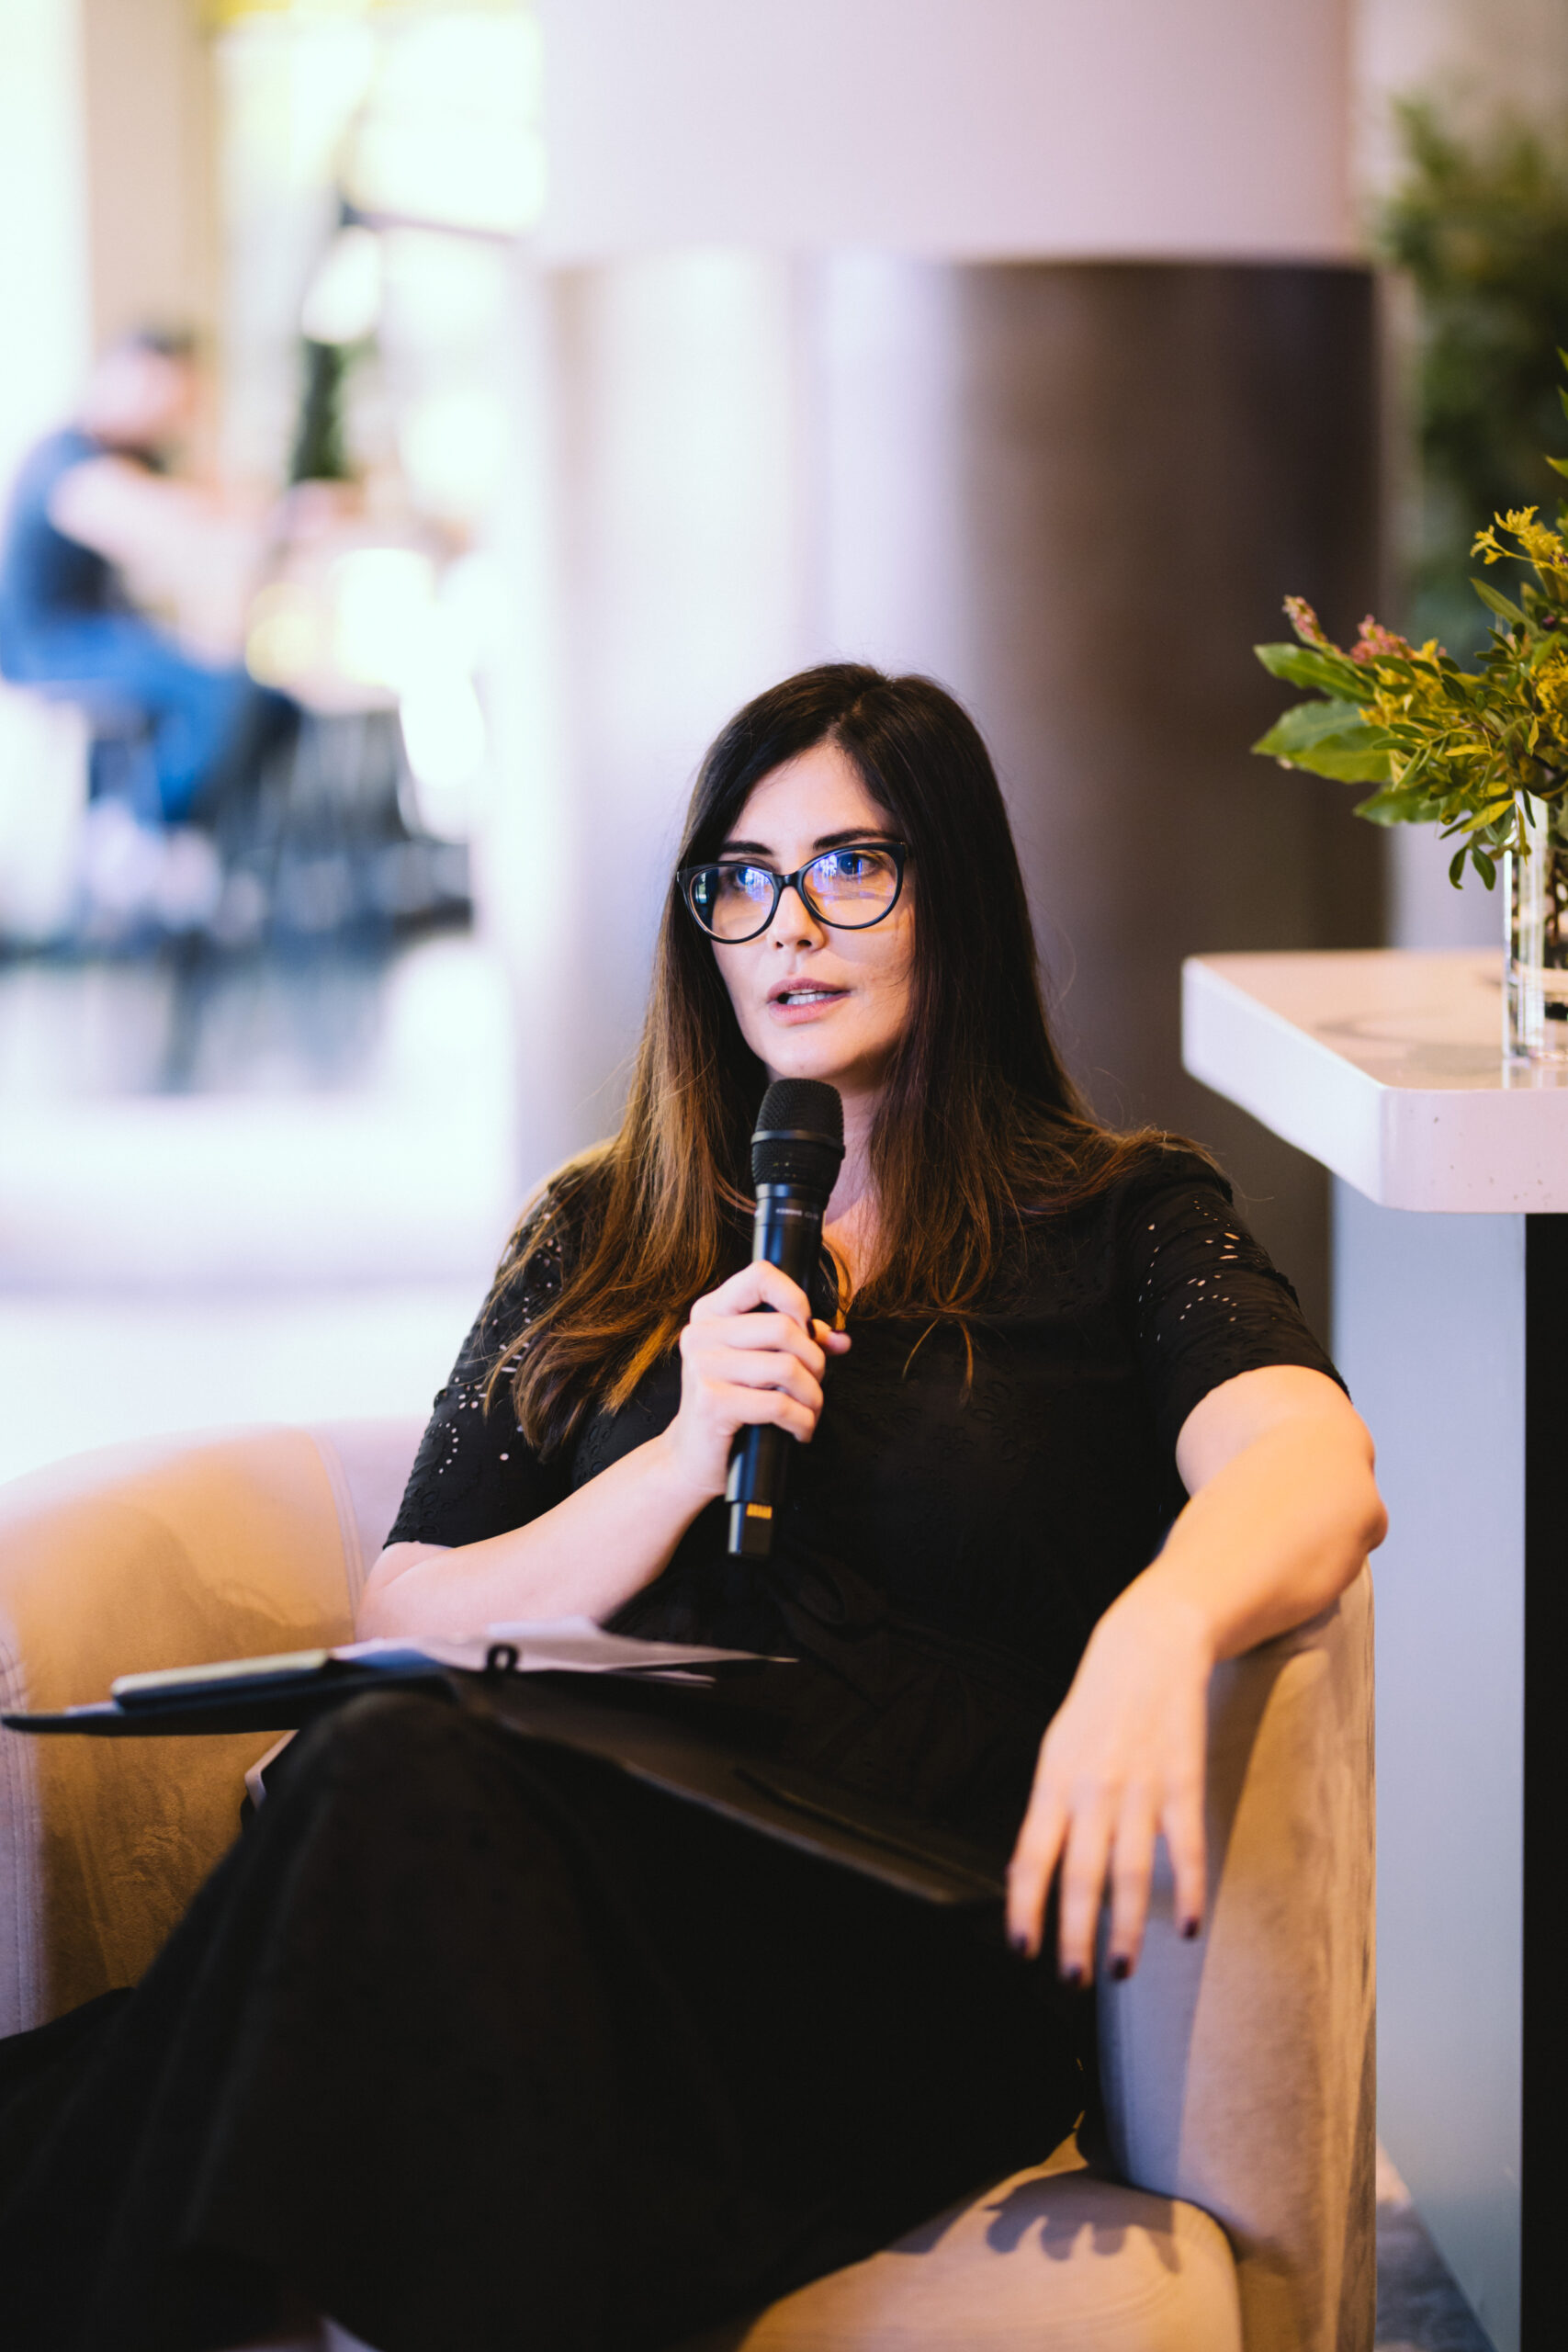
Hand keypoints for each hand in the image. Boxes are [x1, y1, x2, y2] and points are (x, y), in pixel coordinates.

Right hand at [658, 1260, 850, 1503]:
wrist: (694, 1457)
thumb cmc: (732, 1403)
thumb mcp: (761, 1363)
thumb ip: (799, 1341)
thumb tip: (840, 1339)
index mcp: (711, 1312)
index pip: (760, 1275)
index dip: (795, 1298)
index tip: (806, 1329)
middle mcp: (701, 1333)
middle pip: (784, 1327)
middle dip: (814, 1361)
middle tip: (813, 1384)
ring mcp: (703, 1367)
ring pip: (787, 1367)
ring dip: (812, 1396)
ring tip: (809, 1410)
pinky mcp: (711, 1402)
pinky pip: (778, 1404)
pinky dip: (801, 1421)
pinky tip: (799, 1430)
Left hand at [1005, 1585, 1210, 1981]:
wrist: (1151, 1645)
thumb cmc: (1099, 1702)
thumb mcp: (1057, 1747)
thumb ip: (1047, 1808)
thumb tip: (1025, 1869)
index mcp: (1054, 1779)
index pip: (1031, 1855)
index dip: (1025, 1906)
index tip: (1022, 1949)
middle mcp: (1092, 1787)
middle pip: (1080, 1875)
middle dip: (1074, 1935)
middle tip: (1073, 1979)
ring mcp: (1140, 1787)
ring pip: (1130, 1872)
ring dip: (1125, 1926)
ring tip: (1120, 1967)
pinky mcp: (1183, 1781)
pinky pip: (1185, 1848)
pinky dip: (1186, 1890)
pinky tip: (1186, 1924)